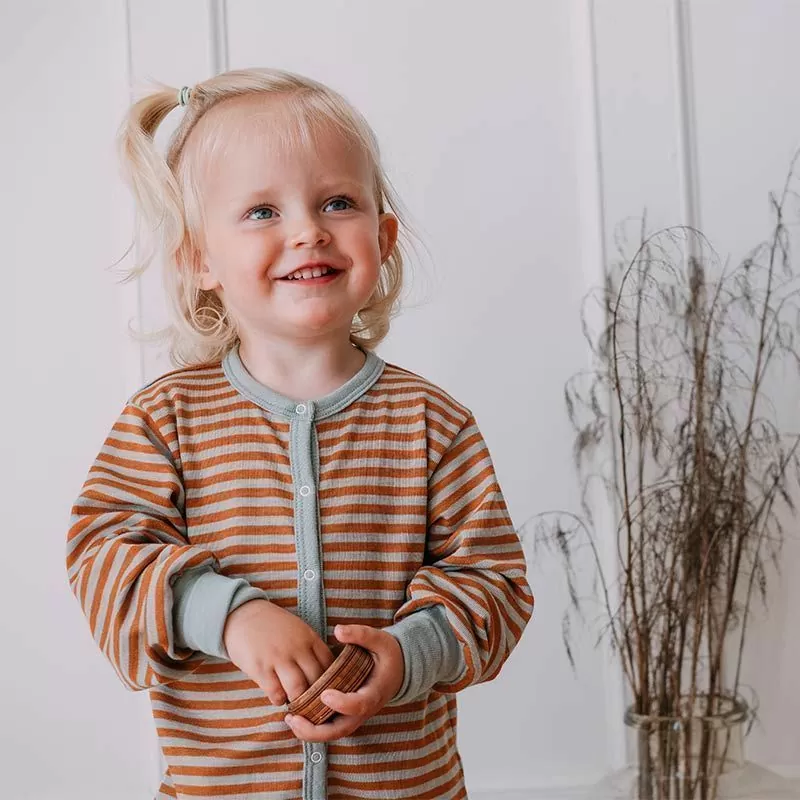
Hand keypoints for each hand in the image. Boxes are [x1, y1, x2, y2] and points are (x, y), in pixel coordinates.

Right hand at [223, 599, 333, 705]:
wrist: (242, 615)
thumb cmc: (273, 627)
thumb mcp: (298, 630)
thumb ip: (311, 648)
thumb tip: (325, 674)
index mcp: (309, 637)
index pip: (329, 664)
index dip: (330, 680)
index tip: (327, 689)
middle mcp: (296, 647)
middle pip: (316, 680)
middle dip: (316, 695)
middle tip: (312, 702)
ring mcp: (278, 658)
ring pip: (298, 690)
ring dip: (298, 700)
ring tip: (295, 701)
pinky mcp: (260, 668)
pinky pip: (276, 693)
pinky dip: (279, 700)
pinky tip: (278, 696)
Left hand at [285, 623, 403, 741]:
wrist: (398, 670)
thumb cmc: (387, 654)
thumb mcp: (379, 639)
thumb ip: (360, 634)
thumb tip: (338, 630)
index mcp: (374, 692)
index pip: (359, 705)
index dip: (342, 703)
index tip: (324, 694)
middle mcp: (364, 710)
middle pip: (341, 729)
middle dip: (316, 729)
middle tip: (294, 718)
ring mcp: (355, 716)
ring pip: (333, 733)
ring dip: (311, 732)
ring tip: (290, 719)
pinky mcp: (347, 716)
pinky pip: (330, 728)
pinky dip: (313, 727)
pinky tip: (296, 717)